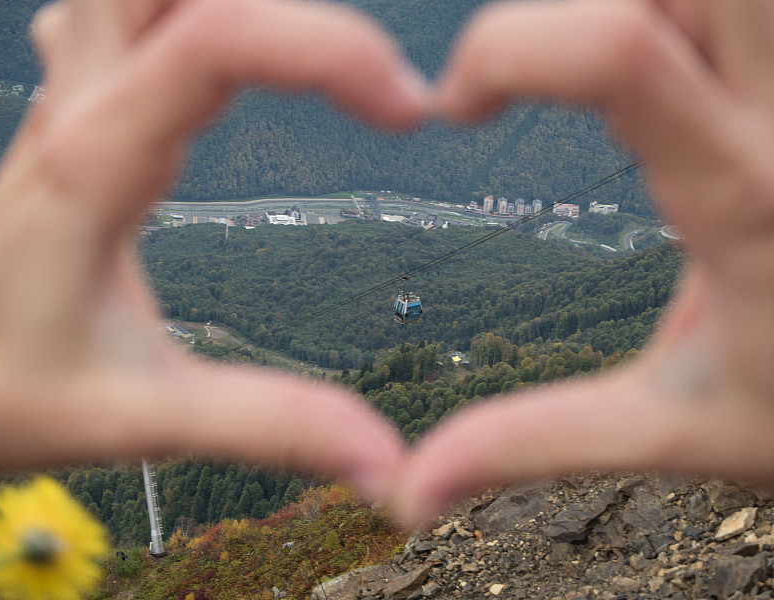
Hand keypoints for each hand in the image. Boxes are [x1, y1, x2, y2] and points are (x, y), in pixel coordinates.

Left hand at [0, 0, 428, 500]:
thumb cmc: (12, 393)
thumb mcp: (143, 417)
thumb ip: (268, 427)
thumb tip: (381, 459)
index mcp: (95, 168)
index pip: (215, 41)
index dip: (326, 48)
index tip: (404, 110)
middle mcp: (76, 111)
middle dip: (280, 5)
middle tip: (361, 67)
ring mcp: (67, 103)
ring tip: (302, 49)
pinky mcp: (72, 116)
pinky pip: (110, 14)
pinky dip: (171, 8)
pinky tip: (198, 34)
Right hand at [395, 0, 773, 525]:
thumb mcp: (667, 429)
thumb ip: (531, 444)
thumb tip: (409, 493)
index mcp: (738, 199)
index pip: (618, 52)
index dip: (505, 48)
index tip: (456, 107)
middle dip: (585, 4)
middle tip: (545, 64)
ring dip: (638, 3)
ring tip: (603, 66)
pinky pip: (743, 8)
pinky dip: (683, 15)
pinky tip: (664, 64)